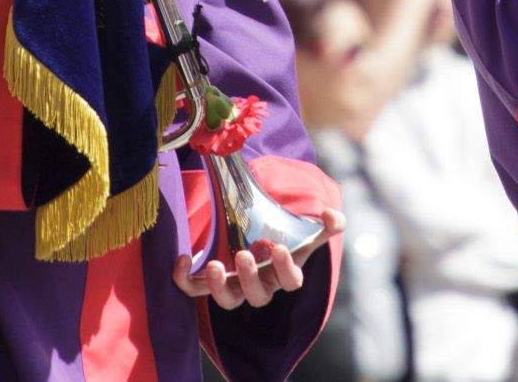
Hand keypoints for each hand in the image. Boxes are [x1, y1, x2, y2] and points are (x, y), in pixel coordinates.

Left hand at [171, 209, 345, 309]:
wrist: (259, 236)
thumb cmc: (285, 238)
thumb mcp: (306, 231)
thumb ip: (328, 224)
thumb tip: (334, 216)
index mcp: (284, 274)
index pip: (291, 282)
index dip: (285, 269)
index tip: (279, 247)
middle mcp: (260, 286)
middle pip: (257, 297)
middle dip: (249, 277)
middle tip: (243, 255)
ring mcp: (235, 286)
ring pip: (228, 301)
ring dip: (219, 287)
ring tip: (213, 265)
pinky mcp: (210, 282)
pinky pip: (194, 290)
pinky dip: (185, 281)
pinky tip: (184, 258)